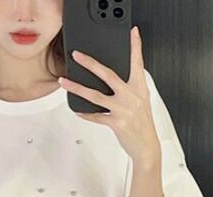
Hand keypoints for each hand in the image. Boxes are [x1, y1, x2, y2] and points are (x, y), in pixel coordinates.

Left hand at [59, 25, 160, 167]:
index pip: (137, 64)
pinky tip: (77, 110)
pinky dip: (85, 114)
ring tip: (65, 82)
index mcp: (139, 89)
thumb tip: (113, 77)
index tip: (132, 33)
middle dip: (91, 63)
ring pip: (95, 96)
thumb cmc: (143, 124)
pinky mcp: (116, 124)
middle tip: (77, 56)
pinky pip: (96, 116)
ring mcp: (123, 110)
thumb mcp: (142, 101)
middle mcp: (131, 97)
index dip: (136, 47)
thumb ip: (131, 87)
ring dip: (77, 88)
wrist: (147, 147)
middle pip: (108, 75)